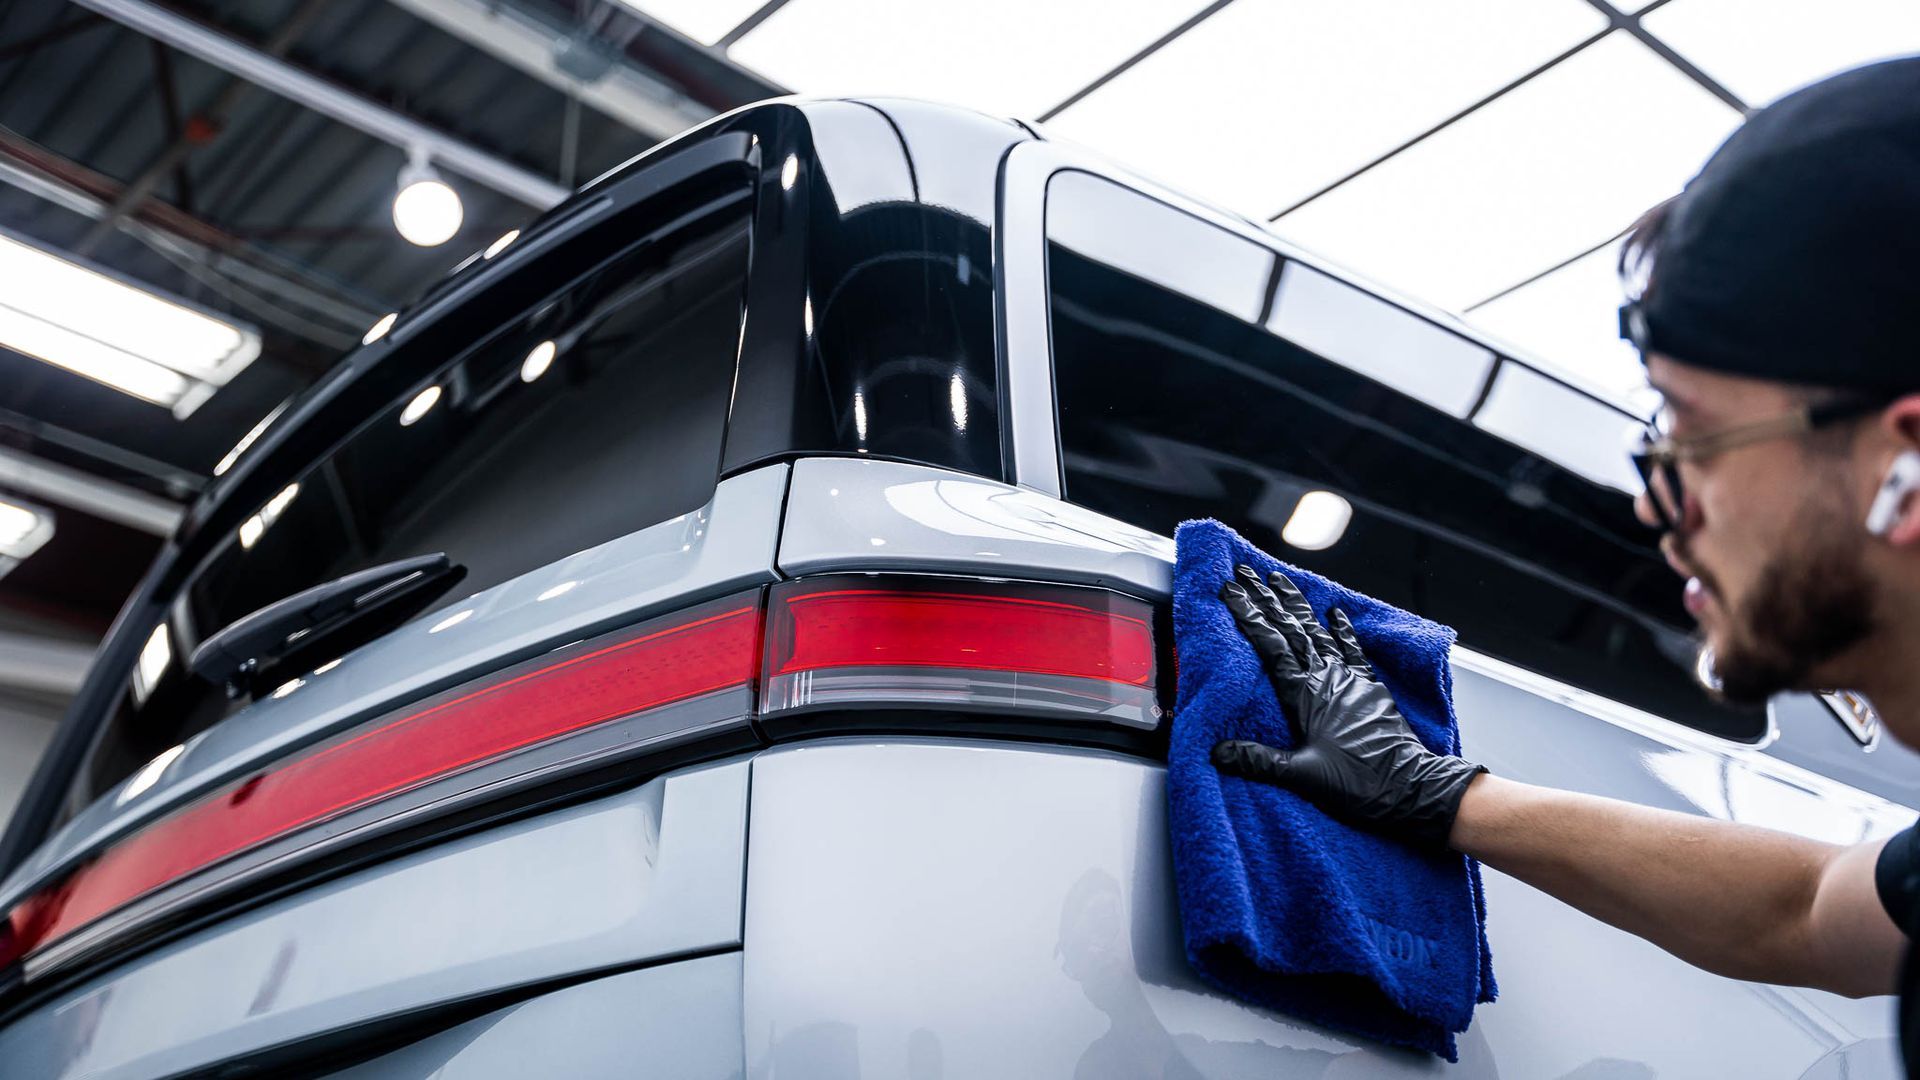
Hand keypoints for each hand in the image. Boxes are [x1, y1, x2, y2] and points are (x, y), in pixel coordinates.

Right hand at [1211, 565, 1486, 848]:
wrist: (1411, 788)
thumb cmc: (1360, 783)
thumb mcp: (1302, 776)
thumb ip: (1258, 761)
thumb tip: (1217, 752)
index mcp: (1305, 693)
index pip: (1269, 643)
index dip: (1247, 613)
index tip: (1229, 589)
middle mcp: (1328, 677)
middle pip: (1290, 627)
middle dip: (1264, 597)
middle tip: (1245, 572)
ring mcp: (1350, 679)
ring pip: (1317, 630)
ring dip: (1297, 603)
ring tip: (1280, 579)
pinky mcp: (1369, 687)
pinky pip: (1352, 648)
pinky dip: (1342, 628)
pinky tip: (1335, 612)